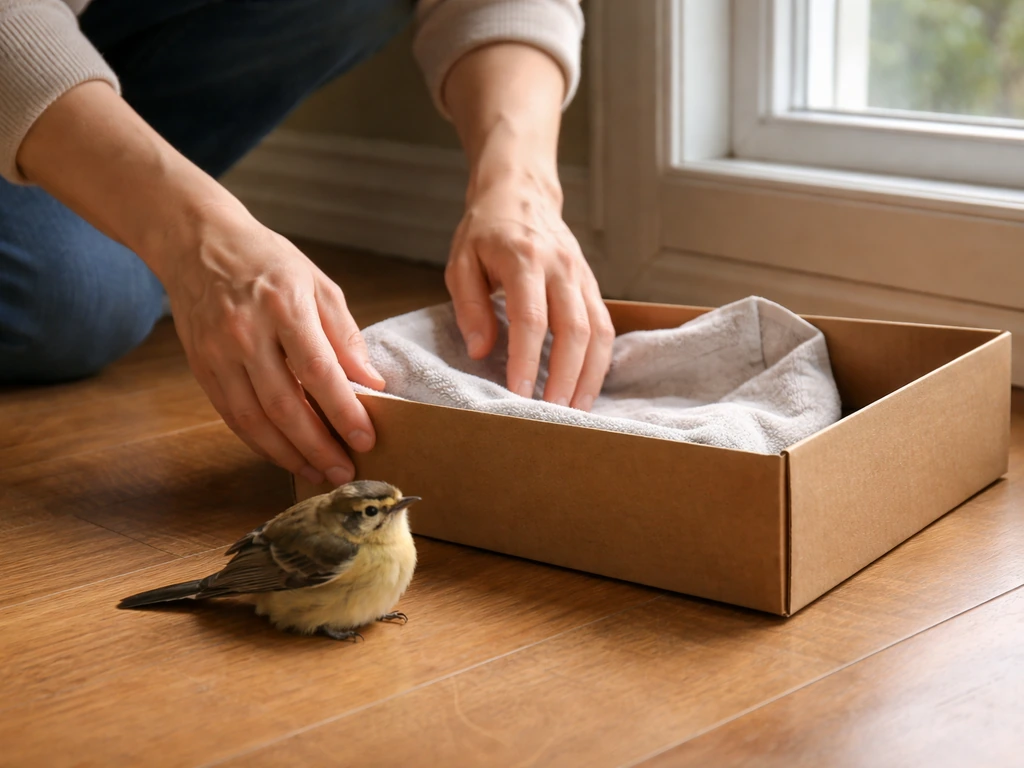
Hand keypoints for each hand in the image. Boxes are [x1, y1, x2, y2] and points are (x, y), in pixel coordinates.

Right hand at [16, 82, 379, 484]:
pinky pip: (233, 417)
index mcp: (283, 306)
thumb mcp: (318, 285)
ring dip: (289, 454)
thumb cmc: (268, 263)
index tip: (366, 438)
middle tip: (345, 470)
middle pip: (284, 405)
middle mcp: (246, 332)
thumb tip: (372, 383)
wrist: (199, 243)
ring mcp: (219, 353)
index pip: (318, 371)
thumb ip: (345, 335)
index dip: (342, 411)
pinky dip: (261, 443)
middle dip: (318, 445)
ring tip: (320, 473)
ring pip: (254, 420)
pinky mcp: (202, 368)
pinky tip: (286, 456)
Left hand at [446, 170, 613, 409]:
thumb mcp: (461, 261)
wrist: (521, 191)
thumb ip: (469, 306)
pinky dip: (599, 362)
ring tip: (576, 410)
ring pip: (599, 332)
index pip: (531, 318)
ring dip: (589, 376)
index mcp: (524, 258)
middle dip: (565, 377)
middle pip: (574, 330)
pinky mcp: (592, 284)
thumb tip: (482, 351)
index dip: (527, 360)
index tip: (519, 394)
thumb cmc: (486, 230)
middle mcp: (560, 267)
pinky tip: (586, 387)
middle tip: (552, 413)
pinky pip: (605, 327)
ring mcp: (582, 276)